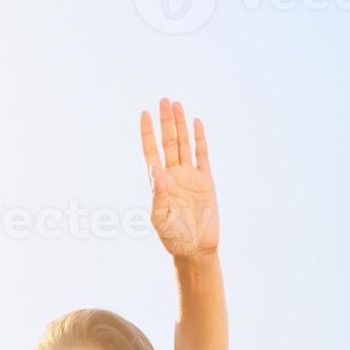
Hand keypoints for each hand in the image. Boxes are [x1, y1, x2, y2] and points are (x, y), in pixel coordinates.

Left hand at [140, 98, 217, 258]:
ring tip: (176, 105)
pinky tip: (196, 123)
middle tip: (163, 100)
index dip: (147, 133)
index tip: (144, 114)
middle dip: (165, 122)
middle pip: (168, 142)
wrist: (196, 248)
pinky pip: (202, 155)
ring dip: (180, 125)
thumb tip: (155, 168)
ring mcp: (190, 176)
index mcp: (158, 182)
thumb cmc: (173, 237)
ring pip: (184, 144)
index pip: (150, 151)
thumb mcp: (160, 217)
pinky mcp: (206, 181)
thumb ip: (157, 193)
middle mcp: (173, 175)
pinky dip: (199, 139)